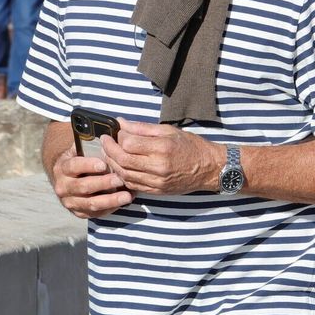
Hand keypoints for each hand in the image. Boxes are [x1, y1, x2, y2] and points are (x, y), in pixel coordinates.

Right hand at [50, 151, 132, 218]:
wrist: (65, 178)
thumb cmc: (77, 159)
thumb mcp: (77, 150)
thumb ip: (87, 144)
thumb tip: (104, 134)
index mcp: (62, 168)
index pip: (74, 166)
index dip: (88, 165)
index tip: (103, 164)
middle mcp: (63, 187)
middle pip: (84, 186)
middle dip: (103, 183)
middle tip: (120, 179)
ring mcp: (70, 202)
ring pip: (91, 203)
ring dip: (110, 200)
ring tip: (127, 196)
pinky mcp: (79, 213)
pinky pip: (95, 213)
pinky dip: (110, 208)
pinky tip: (123, 202)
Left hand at [103, 121, 224, 196]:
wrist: (209, 168)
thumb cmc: (190, 146)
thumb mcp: (169, 130)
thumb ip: (143, 128)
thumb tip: (122, 123)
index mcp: (162, 148)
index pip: (129, 143)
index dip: (117, 137)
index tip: (114, 131)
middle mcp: (158, 166)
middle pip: (123, 160)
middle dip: (109, 150)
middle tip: (104, 142)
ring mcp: (157, 181)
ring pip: (125, 175)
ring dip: (112, 164)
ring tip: (109, 154)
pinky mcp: (157, 191)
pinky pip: (133, 185)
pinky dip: (122, 176)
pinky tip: (119, 167)